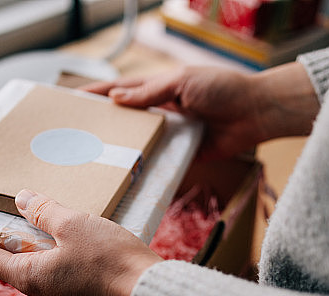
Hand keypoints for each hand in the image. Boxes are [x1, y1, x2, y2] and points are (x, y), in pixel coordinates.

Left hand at [0, 190, 161, 295]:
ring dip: (48, 259)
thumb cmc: (110, 260)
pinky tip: (88, 257)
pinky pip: (70, 286)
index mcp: (30, 278)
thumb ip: (45, 212)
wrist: (150, 295)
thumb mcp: (74, 224)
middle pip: (19, 269)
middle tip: (18, 226)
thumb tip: (23, 201)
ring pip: (48, 278)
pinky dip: (71, 270)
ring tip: (63, 237)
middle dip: (18, 249)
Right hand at [83, 62, 318, 159]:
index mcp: (160, 88)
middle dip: (104, 127)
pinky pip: (164, 163)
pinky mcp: (186, 153)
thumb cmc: (221, 89)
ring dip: (124, 151)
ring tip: (96, 161)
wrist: (255, 112)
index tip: (72, 100)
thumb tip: (115, 99)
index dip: (98, 95)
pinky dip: (150, 169)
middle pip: (128, 120)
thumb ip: (150, 93)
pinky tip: (132, 179)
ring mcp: (173, 133)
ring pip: (143, 143)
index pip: (122, 91)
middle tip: (78, 138)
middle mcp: (163, 110)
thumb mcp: (181, 82)